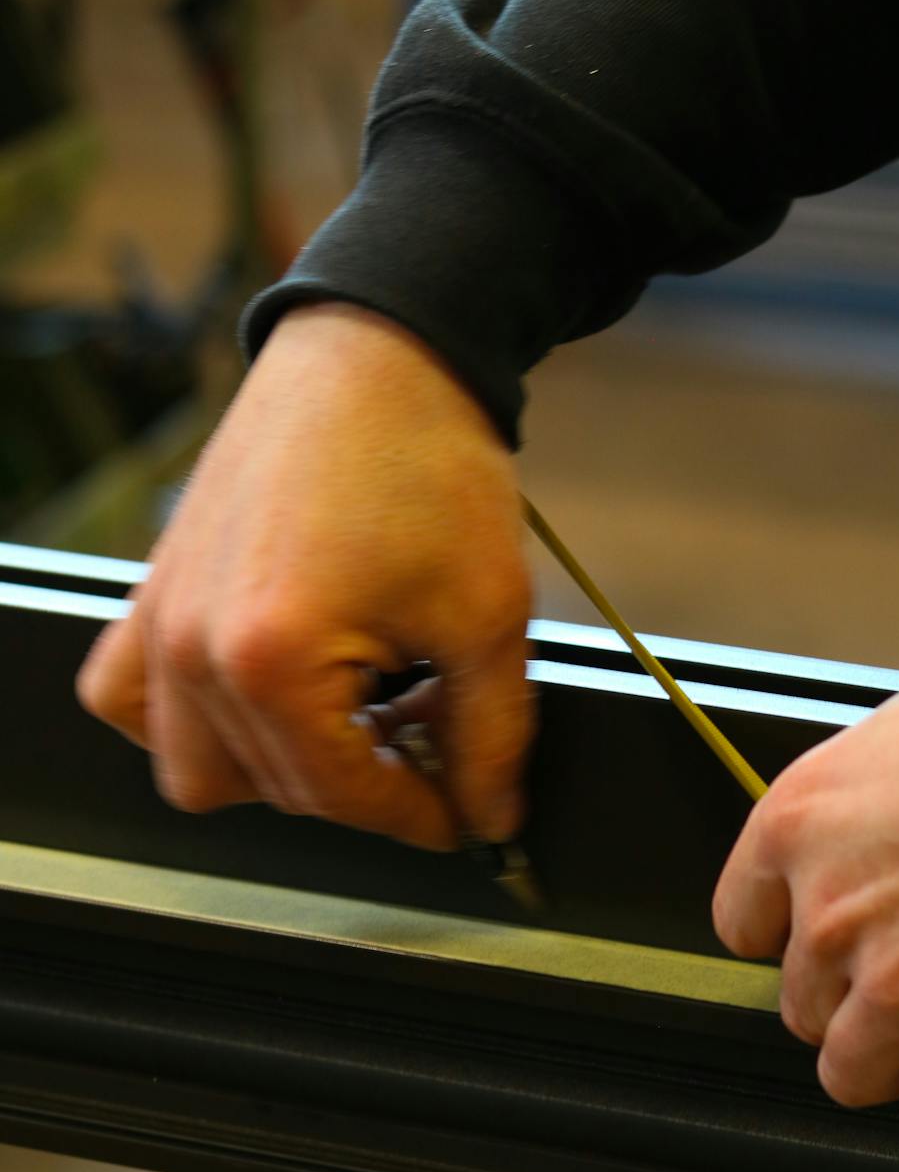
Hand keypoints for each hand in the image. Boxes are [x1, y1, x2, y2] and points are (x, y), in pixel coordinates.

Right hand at [77, 304, 531, 849]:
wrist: (380, 355)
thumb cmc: (428, 462)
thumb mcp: (487, 617)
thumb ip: (491, 738)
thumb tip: (490, 814)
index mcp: (269, 658)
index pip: (340, 796)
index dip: (417, 817)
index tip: (463, 815)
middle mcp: (193, 647)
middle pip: (277, 791)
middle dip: (365, 785)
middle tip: (431, 743)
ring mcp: (160, 620)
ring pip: (198, 768)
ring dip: (281, 767)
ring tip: (358, 720)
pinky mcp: (153, 592)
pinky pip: (134, 702)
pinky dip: (193, 722)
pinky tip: (269, 698)